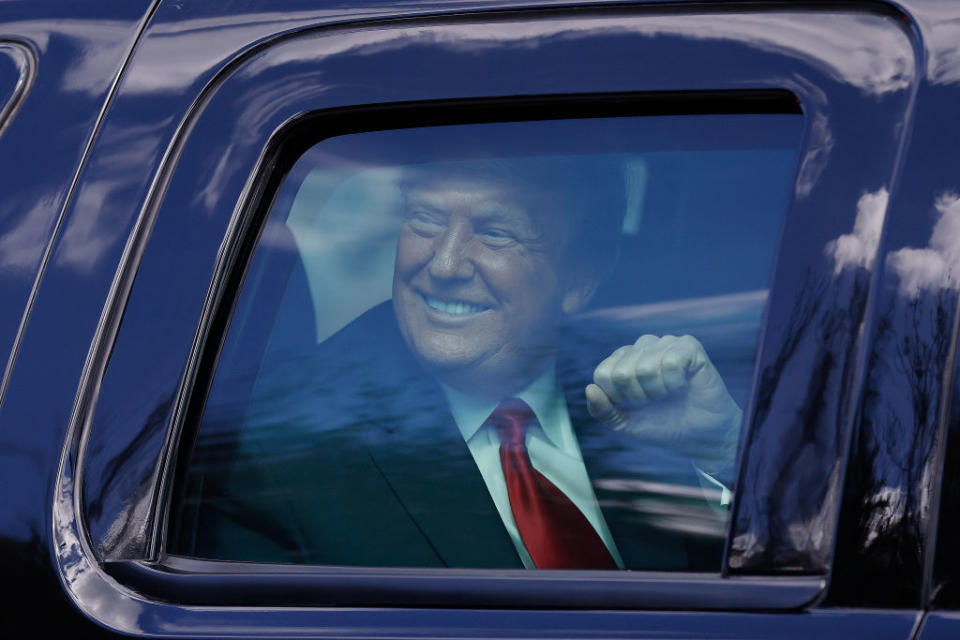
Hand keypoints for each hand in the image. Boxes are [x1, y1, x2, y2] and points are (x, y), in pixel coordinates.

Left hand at [585, 335, 741, 449]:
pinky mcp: (688, 345)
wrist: (700, 434)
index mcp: (622, 360)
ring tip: (669, 394)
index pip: (603, 374)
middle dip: (638, 397)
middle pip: (622, 372)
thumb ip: (602, 410)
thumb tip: (589, 389)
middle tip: (655, 402)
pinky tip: (683, 385)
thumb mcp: (625, 424)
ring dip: (658, 392)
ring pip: (645, 367)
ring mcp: (665, 343)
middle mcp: (641, 346)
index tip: (635, 406)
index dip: (618, 398)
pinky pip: (670, 362)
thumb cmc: (662, 424)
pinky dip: (675, 383)